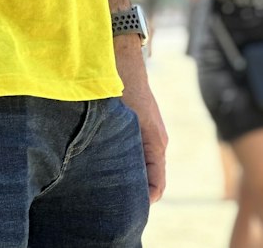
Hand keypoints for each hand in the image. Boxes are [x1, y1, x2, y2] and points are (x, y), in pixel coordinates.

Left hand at [115, 35, 167, 203]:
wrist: (120, 54)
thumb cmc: (120, 83)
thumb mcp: (119, 117)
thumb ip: (120, 144)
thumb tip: (112, 172)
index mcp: (156, 142)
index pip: (157, 185)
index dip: (143, 200)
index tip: (126, 208)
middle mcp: (156, 140)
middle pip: (150, 177)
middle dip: (134, 190)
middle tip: (111, 201)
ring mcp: (149, 132)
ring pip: (142, 164)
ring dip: (127, 173)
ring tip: (105, 184)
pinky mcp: (140, 124)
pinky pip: (136, 151)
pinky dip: (125, 159)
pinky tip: (105, 160)